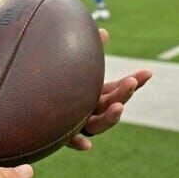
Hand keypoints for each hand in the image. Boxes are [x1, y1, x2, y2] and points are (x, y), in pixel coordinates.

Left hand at [67, 28, 151, 150]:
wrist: (30, 107)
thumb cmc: (55, 82)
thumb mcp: (74, 67)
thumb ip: (89, 52)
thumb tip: (103, 31)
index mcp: (95, 95)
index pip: (119, 88)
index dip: (135, 82)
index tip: (148, 72)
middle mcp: (90, 111)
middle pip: (112, 104)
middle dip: (124, 94)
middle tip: (131, 83)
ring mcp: (79, 124)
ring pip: (99, 125)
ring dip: (111, 117)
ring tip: (119, 107)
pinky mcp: (62, 134)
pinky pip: (71, 141)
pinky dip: (79, 143)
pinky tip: (86, 146)